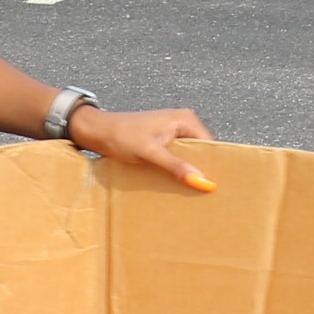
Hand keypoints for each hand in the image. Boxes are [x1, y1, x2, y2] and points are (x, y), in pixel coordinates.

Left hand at [64, 103, 217, 191]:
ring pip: (190, 155)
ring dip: (189, 171)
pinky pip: (179, 156)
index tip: (215, 187)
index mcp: (186, 119)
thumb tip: (204, 182)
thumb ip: (176, 166)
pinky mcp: (165, 139)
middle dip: (202, 169)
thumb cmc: (121, 136)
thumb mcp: (150, 153)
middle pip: (202, 151)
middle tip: (205, 194)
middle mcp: (184, 122)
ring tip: (192, 191)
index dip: (213, 165)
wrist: (97, 131)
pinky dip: (178, 168)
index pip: (211, 146)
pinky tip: (177, 183)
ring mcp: (174, 130)